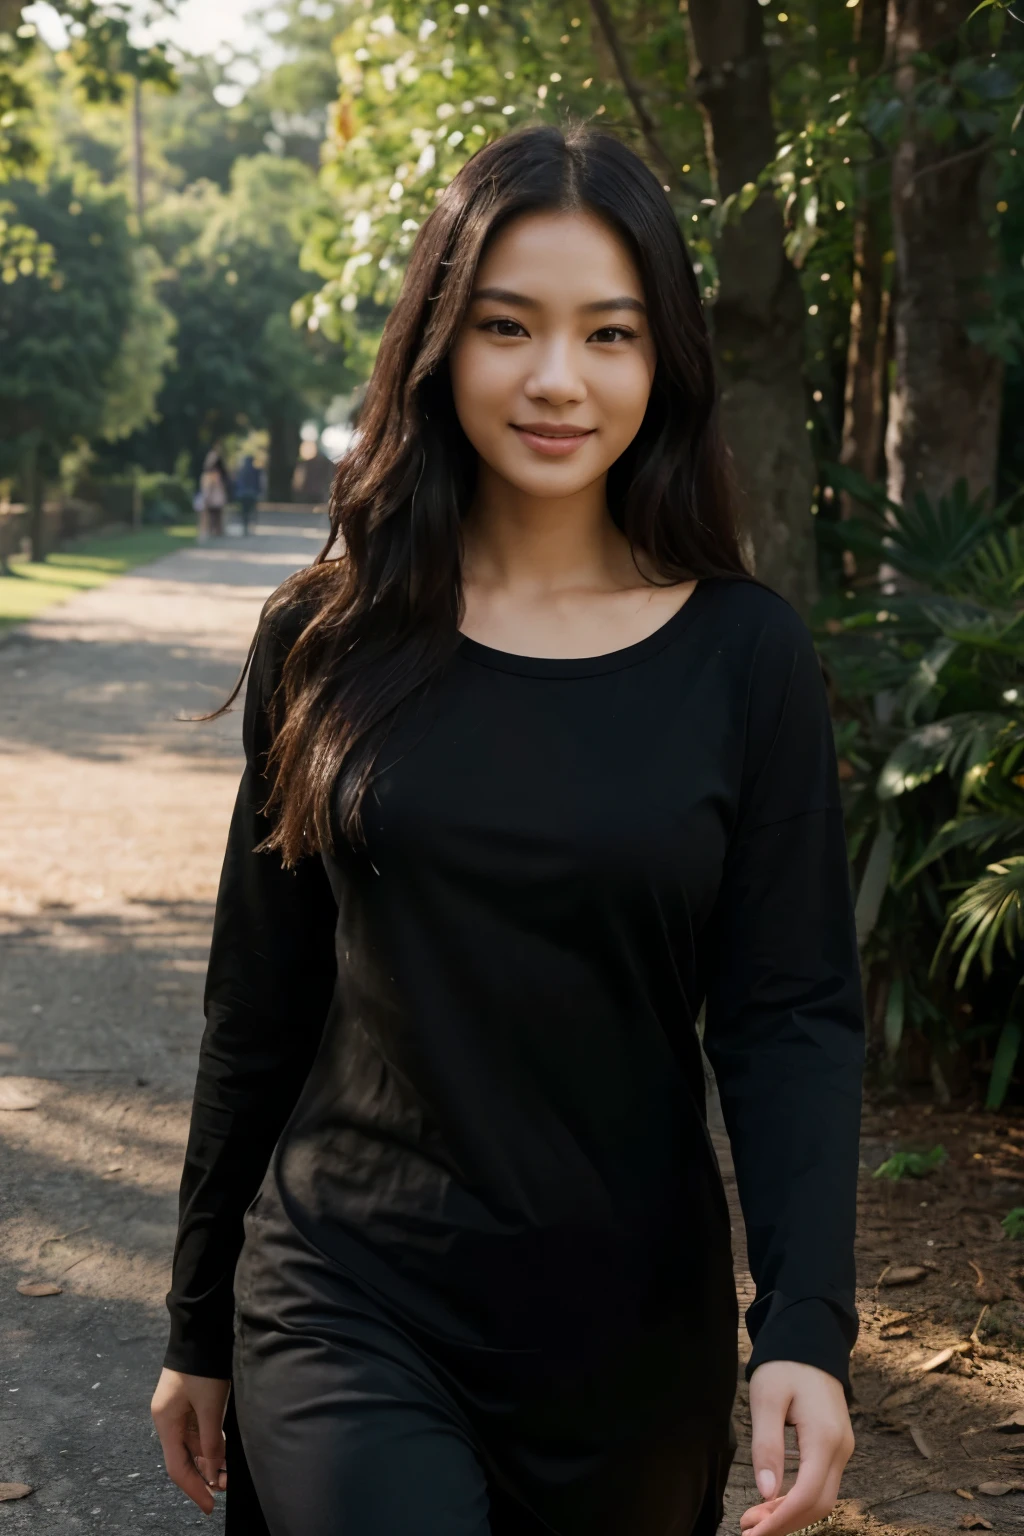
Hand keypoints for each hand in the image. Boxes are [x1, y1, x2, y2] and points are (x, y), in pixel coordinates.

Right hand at [151, 1368, 229, 1515]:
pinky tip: (226, 1453)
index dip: (194, 1489)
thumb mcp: (209, 1405)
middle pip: (184, 1457)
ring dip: (210, 1460)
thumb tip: (213, 1469)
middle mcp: (169, 1419)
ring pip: (194, 1445)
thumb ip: (211, 1439)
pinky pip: (199, 1431)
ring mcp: (179, 1410)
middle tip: (225, 1489)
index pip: (178, 1467)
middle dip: (204, 1476)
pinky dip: (212, 1443)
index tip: (209, 1506)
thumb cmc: (203, 1365)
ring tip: (229, 1475)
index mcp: (166, 1422)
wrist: (201, 1328)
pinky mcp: (190, 1401)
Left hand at [740, 1360, 853, 1535]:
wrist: (809, 1341)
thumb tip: (766, 1492)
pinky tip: (775, 1502)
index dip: (781, 1520)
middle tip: (749, 1529)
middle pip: (819, 1504)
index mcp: (824, 1437)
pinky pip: (821, 1483)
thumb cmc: (785, 1365)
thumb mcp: (767, 1398)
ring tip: (757, 1519)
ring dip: (791, 1514)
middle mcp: (840, 1448)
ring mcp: (842, 1448)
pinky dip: (799, 1499)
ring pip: (822, 1497)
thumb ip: (767, 1445)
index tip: (754, 1532)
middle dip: (785, 1523)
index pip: (807, 1495)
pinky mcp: (835, 1447)